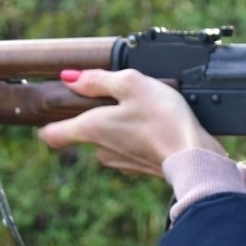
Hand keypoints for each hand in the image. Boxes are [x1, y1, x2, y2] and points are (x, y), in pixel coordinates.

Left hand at [37, 68, 226, 177]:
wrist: (196, 157)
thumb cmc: (163, 119)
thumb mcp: (131, 84)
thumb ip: (97, 79)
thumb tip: (71, 77)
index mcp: (90, 128)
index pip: (52, 135)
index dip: (49, 122)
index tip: (55, 111)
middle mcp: (101, 150)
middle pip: (87, 131)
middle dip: (99, 115)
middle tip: (122, 98)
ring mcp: (121, 162)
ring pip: (111, 140)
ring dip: (123, 125)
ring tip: (147, 111)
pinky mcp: (141, 167)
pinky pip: (132, 148)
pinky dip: (140, 137)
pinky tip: (158, 126)